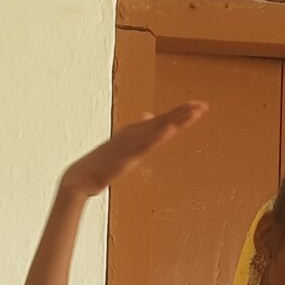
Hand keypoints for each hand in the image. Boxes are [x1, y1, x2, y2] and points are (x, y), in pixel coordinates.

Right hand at [58, 102, 207, 199]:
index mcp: (134, 132)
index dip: (180, 112)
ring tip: (193, 113)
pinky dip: (158, 136)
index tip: (199, 106)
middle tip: (204, 105)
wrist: (80, 178)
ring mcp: (130, 144)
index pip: (162, 120)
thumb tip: (150, 115)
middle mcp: (134, 134)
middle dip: (183, 113)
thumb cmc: (101, 164)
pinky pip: (145, 146)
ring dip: (175, 120)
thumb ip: (139, 132)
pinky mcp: (125, 157)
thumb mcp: (123, 146)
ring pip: (158, 130)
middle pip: (163, 121)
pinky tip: (170, 129)